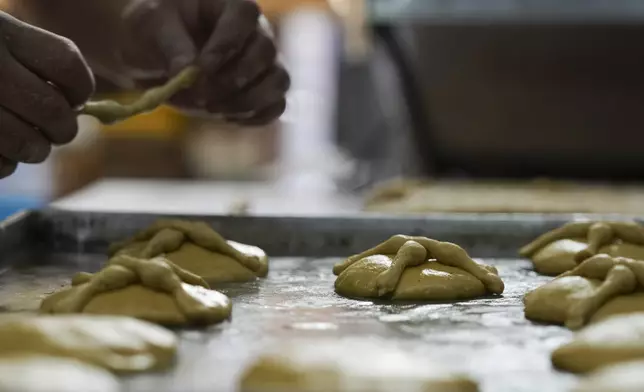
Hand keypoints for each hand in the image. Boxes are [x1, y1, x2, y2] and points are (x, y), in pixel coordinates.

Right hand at [0, 12, 93, 177]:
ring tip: (26, 142)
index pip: (66, 65)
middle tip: (56, 129)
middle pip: (53, 112)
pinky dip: (3, 164)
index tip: (74, 97)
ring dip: (33, 150)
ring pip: (28, 145)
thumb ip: (28, 60)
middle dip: (62, 128)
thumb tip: (77, 105)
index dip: (80, 87)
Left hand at [120, 0, 288, 125]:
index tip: (200, 69)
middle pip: (266, 53)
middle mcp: (257, 31)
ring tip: (212, 109)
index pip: (245, 16)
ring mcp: (264, 63)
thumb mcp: (153, 26)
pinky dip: (254, 117)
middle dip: (233, 79)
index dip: (226, 44)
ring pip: (277, 82)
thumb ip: (172, 44)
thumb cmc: (156, 28)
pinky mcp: (263, 91)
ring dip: (247, 101)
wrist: (157, 54)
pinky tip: (226, 118)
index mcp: (232, 5)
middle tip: (200, 95)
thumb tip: (186, 70)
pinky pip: (275, 106)